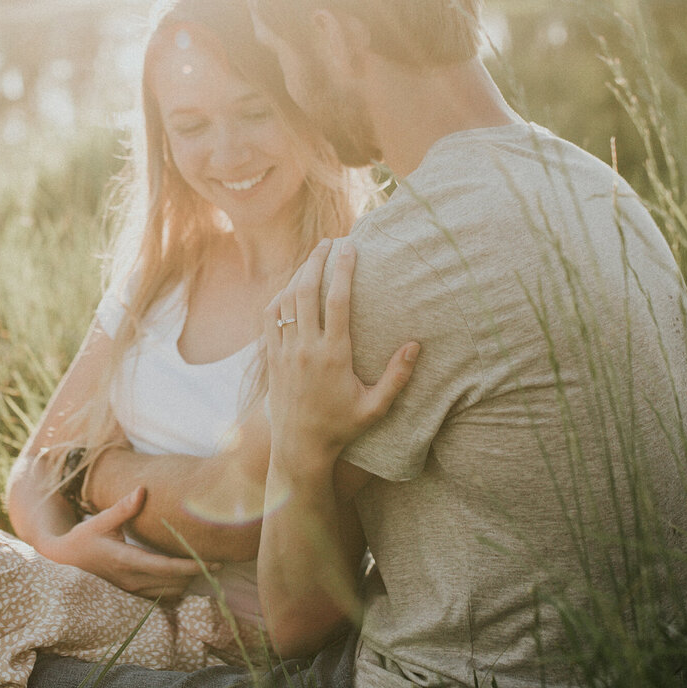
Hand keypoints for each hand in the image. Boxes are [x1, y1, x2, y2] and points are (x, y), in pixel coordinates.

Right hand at [41, 487, 209, 598]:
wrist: (65, 561)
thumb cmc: (83, 539)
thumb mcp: (99, 521)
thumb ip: (122, 508)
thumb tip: (142, 490)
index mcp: (126, 561)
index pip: (166, 568)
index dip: (191, 566)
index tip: (214, 561)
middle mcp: (131, 580)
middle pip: (174, 582)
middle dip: (196, 573)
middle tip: (218, 559)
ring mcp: (131, 590)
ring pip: (170, 592)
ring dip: (187, 580)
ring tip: (203, 564)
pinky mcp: (131, 594)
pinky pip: (161, 596)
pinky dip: (176, 586)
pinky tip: (184, 574)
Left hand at [265, 239, 419, 474]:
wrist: (300, 446)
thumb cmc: (342, 426)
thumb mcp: (376, 406)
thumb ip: (397, 376)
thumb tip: (416, 345)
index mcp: (333, 355)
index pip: (337, 301)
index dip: (344, 270)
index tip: (351, 247)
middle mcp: (305, 348)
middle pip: (307, 291)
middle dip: (317, 260)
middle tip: (329, 241)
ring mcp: (284, 351)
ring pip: (286, 300)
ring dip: (298, 274)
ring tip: (313, 257)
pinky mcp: (271, 357)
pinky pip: (270, 316)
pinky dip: (280, 296)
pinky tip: (291, 287)